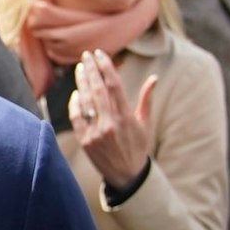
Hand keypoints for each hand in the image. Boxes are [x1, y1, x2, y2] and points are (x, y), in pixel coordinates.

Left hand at [69, 51, 155, 191]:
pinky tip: (77, 93)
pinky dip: (75, 104)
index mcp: (126, 117)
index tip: (100, 54)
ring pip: (85, 101)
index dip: (105, 67)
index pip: (114, 85)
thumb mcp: (145, 124)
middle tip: (86, 55)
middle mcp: (110, 123)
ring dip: (82, 83)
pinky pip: (76, 117)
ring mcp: (96, 132)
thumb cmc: (137, 146)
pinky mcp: (85, 141)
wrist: (126, 175)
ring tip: (80, 68)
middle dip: (91, 70)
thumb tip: (154, 78)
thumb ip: (146, 100)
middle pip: (97, 90)